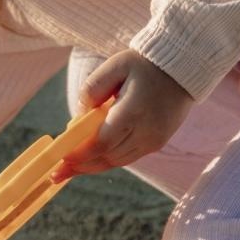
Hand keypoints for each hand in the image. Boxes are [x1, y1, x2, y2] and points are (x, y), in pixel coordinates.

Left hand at [53, 49, 192, 179]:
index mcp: (133, 111)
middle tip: (57, 173)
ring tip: (70, 169)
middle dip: (81, 166)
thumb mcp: (114, 66)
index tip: (60, 160)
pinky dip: (108, 160)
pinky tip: (92, 159)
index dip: (79, 155)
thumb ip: (93, 89)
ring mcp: (154, 140)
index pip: (101, 143)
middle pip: (107, 157)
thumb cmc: (143, 65)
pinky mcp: (157, 143)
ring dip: (93, 166)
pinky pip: (128, 157)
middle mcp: (146, 131)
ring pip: (117, 161)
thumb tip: (78, 118)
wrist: (181, 70)